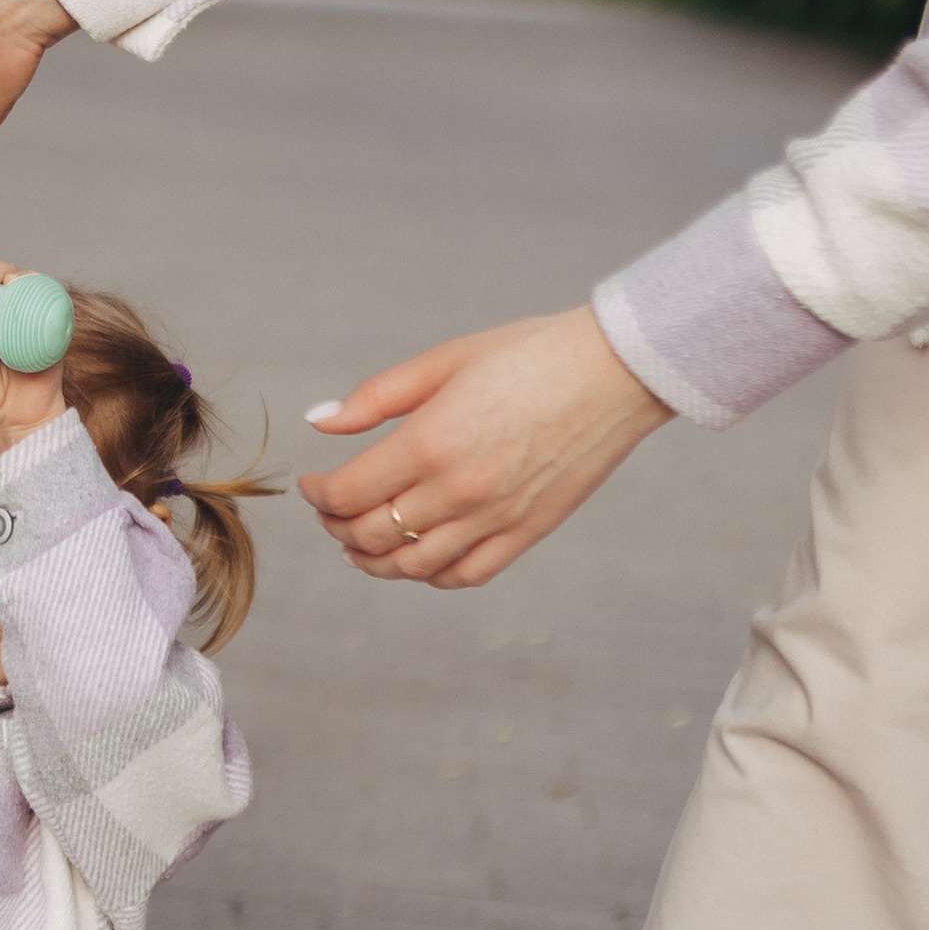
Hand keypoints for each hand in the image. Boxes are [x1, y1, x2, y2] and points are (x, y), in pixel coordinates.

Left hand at [297, 303, 672, 588]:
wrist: (615, 370)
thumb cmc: (528, 353)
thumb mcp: (444, 359)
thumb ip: (375, 397)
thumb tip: (318, 421)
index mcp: (429, 442)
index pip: (346, 494)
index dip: (317, 495)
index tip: (313, 483)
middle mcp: (458, 490)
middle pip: (370, 535)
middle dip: (337, 527)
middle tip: (332, 511)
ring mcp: (494, 518)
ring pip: (411, 567)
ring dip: (373, 561)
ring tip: (361, 544)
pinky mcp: (527, 532)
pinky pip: (464, 575)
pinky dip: (429, 575)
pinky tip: (416, 558)